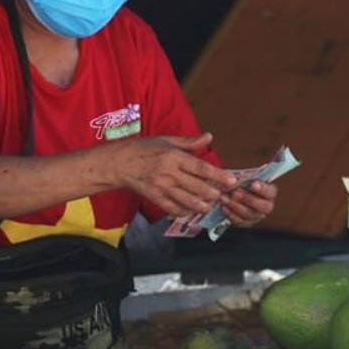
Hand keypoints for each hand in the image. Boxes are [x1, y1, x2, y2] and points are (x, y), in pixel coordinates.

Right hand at [114, 133, 237, 217]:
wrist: (118, 163)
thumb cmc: (143, 149)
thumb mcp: (166, 140)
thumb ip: (189, 142)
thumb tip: (209, 137)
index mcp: (173, 157)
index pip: (201, 168)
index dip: (218, 175)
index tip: (231, 180)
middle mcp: (169, 173)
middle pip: (197, 187)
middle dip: (213, 194)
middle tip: (223, 195)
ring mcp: (161, 187)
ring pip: (187, 201)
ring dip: (202, 205)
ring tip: (210, 205)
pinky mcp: (154, 198)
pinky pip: (173, 208)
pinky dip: (184, 211)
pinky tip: (192, 211)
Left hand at [221, 180, 277, 227]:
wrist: (228, 192)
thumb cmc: (236, 181)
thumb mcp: (237, 175)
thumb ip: (238, 176)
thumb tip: (235, 180)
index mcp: (268, 192)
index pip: (271, 192)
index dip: (263, 189)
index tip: (253, 184)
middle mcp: (266, 206)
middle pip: (265, 207)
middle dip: (249, 199)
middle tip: (235, 193)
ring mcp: (257, 216)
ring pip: (250, 214)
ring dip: (236, 206)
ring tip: (224, 198)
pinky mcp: (246, 223)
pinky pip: (240, 221)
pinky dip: (231, 214)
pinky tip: (224, 206)